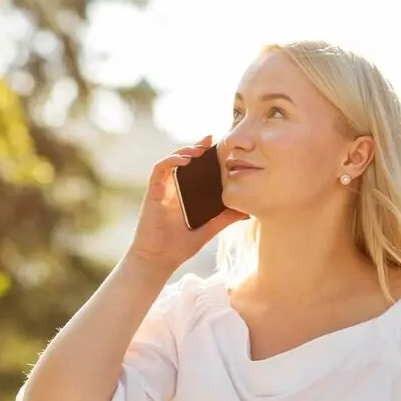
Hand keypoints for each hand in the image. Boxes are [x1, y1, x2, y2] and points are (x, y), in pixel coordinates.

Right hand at [126, 136, 248, 272]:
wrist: (159, 260)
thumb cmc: (179, 247)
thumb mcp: (209, 229)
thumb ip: (225, 218)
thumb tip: (247, 211)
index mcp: (185, 196)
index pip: (196, 170)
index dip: (206, 156)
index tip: (220, 146)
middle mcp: (173, 189)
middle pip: (184, 160)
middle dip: (197, 147)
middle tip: (212, 139)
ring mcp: (162, 189)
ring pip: (171, 160)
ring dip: (185, 150)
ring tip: (200, 149)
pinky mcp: (153, 192)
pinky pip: (160, 169)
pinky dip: (171, 160)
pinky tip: (185, 160)